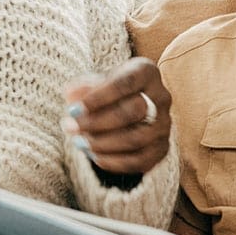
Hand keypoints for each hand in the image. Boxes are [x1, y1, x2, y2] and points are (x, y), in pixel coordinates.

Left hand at [62, 57, 170, 176]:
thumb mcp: (94, 81)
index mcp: (146, 72)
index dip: (99, 97)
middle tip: (70, 127)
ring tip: (79, 143)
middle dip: (97, 122)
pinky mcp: (162, 148)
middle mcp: (161, 97)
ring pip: (136, 139)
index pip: (126, 83)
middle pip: (134, 112)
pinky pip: (140, 160)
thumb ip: (83, 87)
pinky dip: (114, 162)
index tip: (74, 109)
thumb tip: (70, 95)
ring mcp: (165, 124)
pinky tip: (94, 156)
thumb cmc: (108, 91)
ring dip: (102, 143)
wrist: (128, 106)